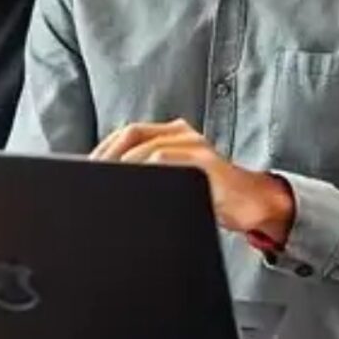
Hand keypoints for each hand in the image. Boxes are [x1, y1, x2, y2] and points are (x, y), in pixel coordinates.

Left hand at [91, 119, 293, 243]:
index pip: (129, 133)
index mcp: (173, 134)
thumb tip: (108, 187)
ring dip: (122, 166)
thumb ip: (151, 175)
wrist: (254, 205)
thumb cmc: (212, 196)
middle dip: (107, 156)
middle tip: (91, 178)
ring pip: (148, 147)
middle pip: (133, 134)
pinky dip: (147, 171)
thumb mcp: (177, 182)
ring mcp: (196, 146)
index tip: (84, 169)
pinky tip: (135, 187)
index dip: (103, 149)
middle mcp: (183, 134)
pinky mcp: (206, 165)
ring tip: (107, 185)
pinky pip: (168, 161)